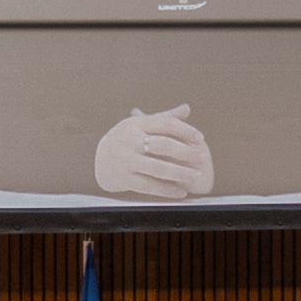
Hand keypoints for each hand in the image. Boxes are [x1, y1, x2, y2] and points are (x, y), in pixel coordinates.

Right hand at [93, 104, 212, 199]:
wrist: (98, 160)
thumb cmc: (128, 139)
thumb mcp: (141, 125)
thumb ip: (164, 118)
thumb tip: (187, 108)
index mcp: (136, 124)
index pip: (165, 124)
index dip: (185, 131)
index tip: (200, 139)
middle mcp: (129, 141)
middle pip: (163, 145)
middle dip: (185, 152)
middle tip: (202, 158)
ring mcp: (125, 161)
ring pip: (157, 168)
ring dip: (180, 173)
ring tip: (195, 176)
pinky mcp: (123, 179)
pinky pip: (149, 185)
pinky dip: (166, 189)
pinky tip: (181, 192)